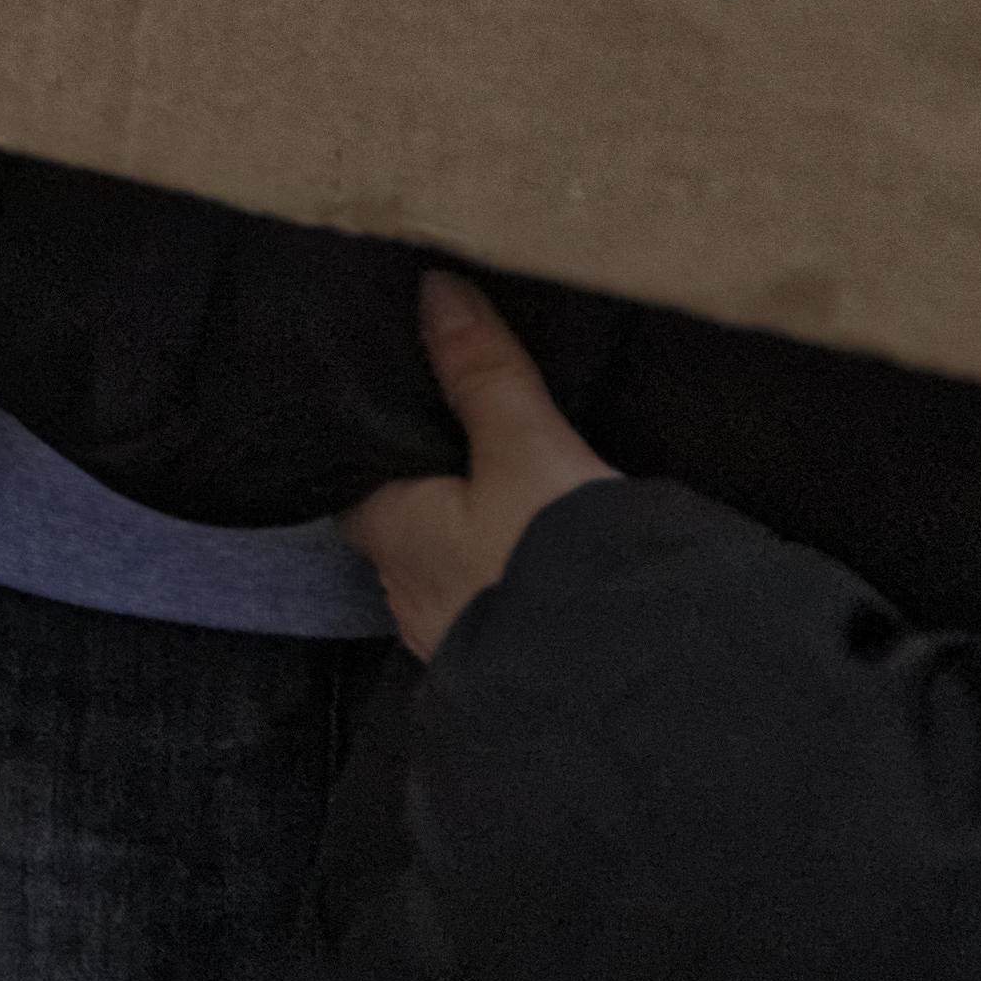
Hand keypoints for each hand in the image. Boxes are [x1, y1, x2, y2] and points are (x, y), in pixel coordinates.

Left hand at [342, 271, 617, 658]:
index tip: (388, 404)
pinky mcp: (510, 670)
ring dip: (471, 535)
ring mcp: (456, 639)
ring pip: (448, 566)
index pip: (350, 475)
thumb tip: (434, 289)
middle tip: (460, 435)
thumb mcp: (527, 451)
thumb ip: (483, 375)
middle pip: (400, 521)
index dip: (366, 440)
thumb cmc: (560, 563)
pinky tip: (542, 559)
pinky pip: (493, 605)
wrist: (630, 692)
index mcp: (388, 534)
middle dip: (427, 487)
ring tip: (505, 489)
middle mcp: (407, 591)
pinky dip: (507, 575)